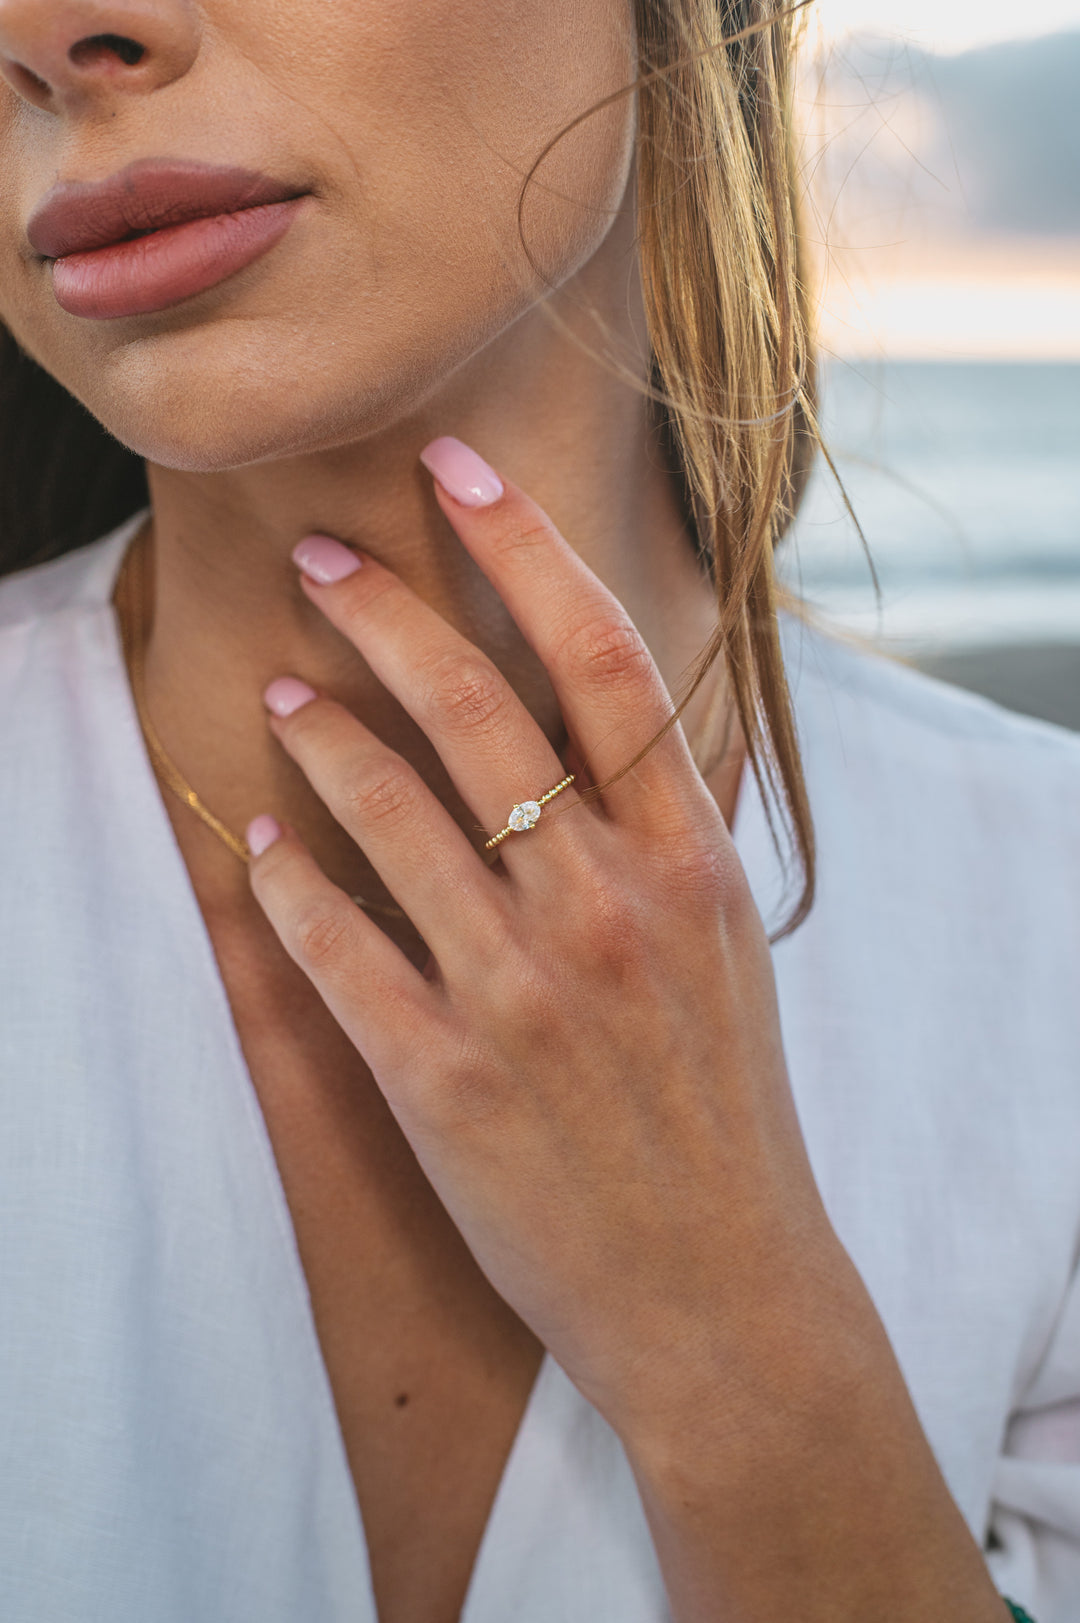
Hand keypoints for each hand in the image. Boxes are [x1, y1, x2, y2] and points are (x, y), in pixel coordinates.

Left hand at [247, 440, 1008, 1622]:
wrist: (723, 1289)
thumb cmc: (720, 1110)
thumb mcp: (724, 947)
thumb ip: (660, 834)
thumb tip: (588, 729)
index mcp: (689, 861)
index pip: (603, 663)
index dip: (523, 551)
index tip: (456, 473)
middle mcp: (609, 905)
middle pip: (479, 710)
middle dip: (386, 610)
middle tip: (322, 559)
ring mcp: (524, 990)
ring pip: (390, 814)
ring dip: (321, 734)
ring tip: (281, 691)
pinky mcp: (446, 1076)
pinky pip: (340, 949)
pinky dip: (292, 884)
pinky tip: (266, 843)